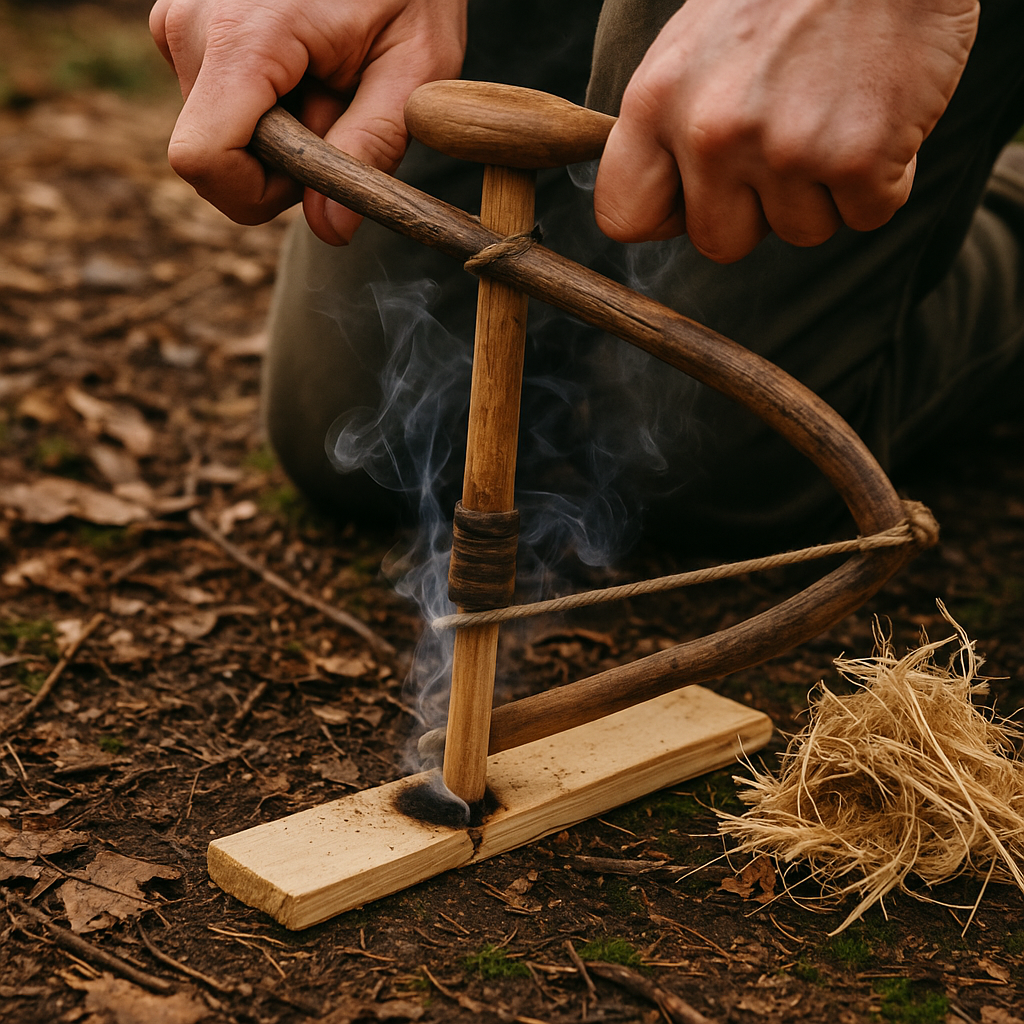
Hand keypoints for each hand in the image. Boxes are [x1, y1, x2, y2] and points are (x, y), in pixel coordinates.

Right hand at [150, 0, 466, 242]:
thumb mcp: (415, 67)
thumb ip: (371, 149)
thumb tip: (330, 229)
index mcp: (245, 37)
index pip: (204, 162)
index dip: (258, 194)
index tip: (313, 174)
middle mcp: (191, 26)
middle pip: (214, 157)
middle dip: (279, 163)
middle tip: (338, 107)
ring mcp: (179, 22)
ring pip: (215, 134)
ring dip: (277, 132)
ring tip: (324, 76)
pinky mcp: (183, 26)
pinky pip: (215, 105)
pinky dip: (263, 106)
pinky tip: (302, 65)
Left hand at [593, 0, 978, 261]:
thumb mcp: (693, 43)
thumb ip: (669, 122)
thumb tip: (670, 201)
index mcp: (656, 101)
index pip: (624, 215)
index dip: (667, 218)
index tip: (700, 196)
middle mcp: (711, 132)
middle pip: (719, 242)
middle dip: (756, 210)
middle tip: (786, 144)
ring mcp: (785, 148)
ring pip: (799, 232)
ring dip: (823, 190)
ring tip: (836, 110)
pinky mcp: (859, 158)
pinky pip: (867, 215)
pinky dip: (883, 179)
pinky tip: (880, 114)